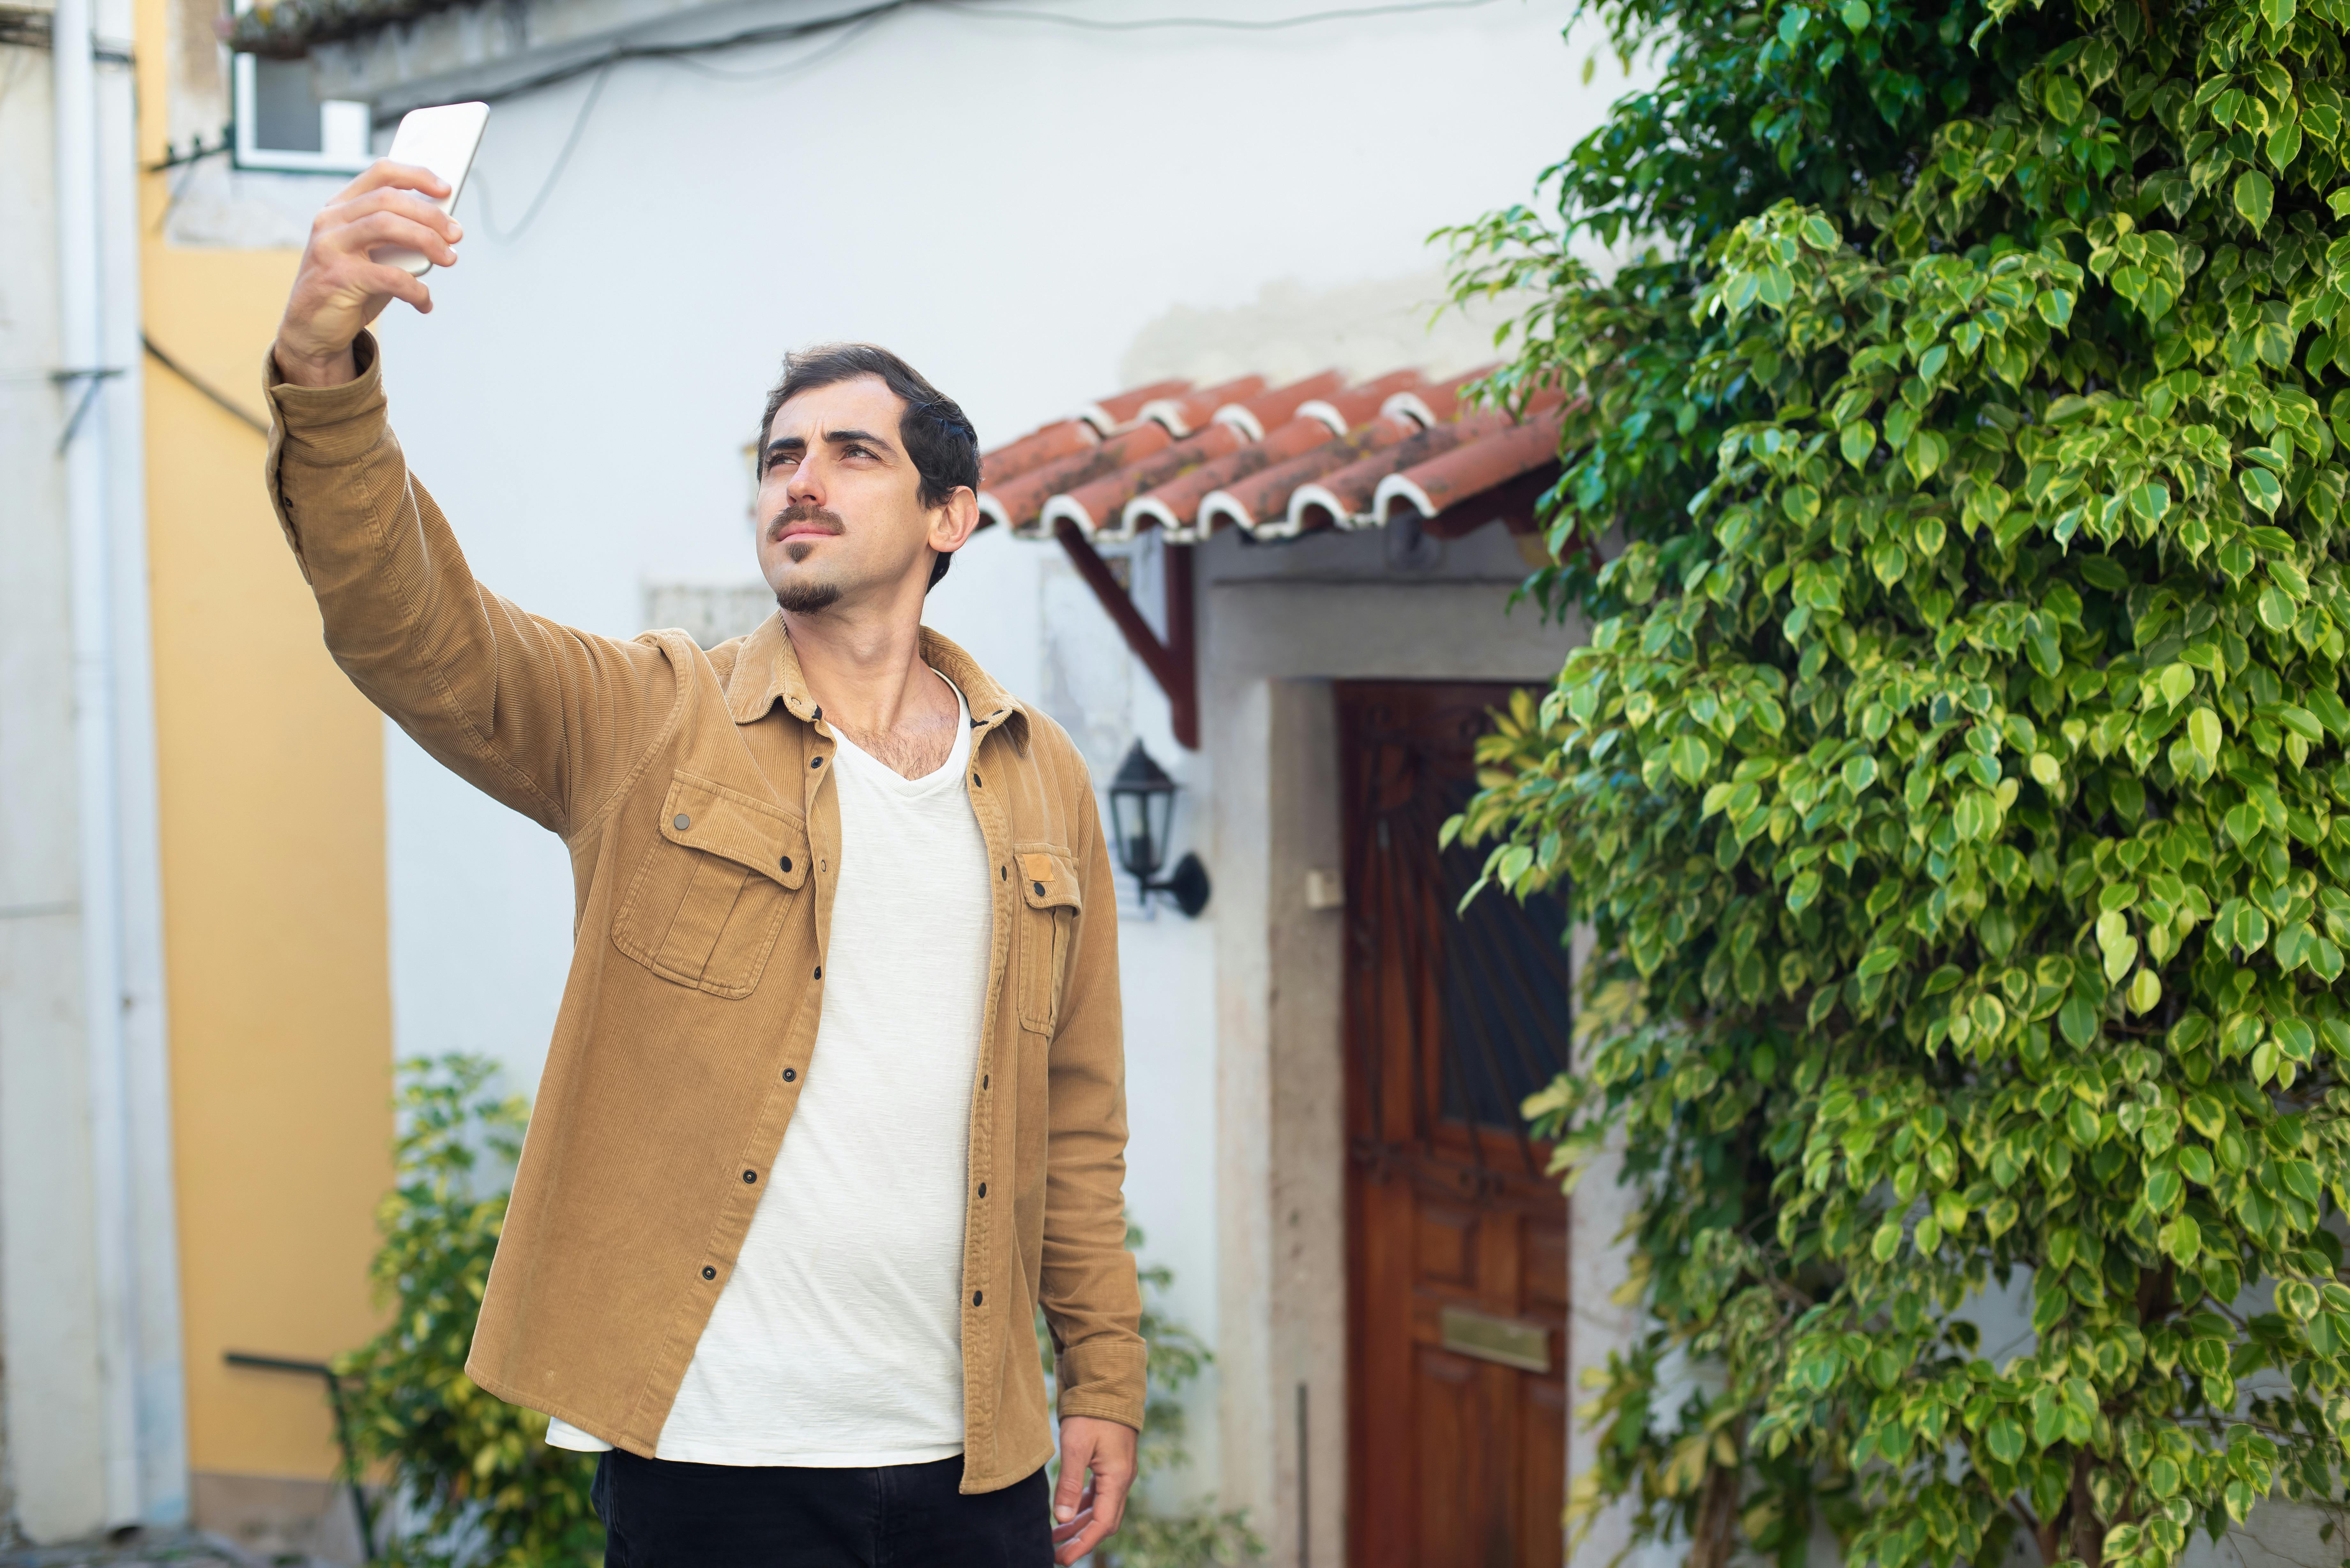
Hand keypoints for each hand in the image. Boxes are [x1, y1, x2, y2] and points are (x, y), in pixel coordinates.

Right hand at [272, 160, 460, 387]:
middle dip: (429, 215)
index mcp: (340, 207)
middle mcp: (330, 220)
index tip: (446, 188)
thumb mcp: (372, 255)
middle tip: (456, 234)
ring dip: (426, 240)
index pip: (379, 173)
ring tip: (449, 258)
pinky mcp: (337, 277)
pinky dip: (416, 289)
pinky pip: (389, 276)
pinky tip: (425, 301)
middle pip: (388, 199)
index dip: (416, 175)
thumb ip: (397, 237)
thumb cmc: (349, 288)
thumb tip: (445, 228)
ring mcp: (330, 246)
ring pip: (386, 225)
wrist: (312, 327)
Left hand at [1050, 1415, 1136, 1563]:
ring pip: (1102, 1509)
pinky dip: (1084, 1507)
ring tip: (1056, 1536)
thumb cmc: (1092, 1412)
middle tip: (1056, 1553)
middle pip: (1104, 1521)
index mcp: (1117, 1478)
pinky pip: (1100, 1495)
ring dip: (1081, 1525)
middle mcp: (1122, 1479)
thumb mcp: (1076, 1447)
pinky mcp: (1112, 1465)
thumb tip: (1061, 1517)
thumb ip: (1069, 1483)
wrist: (1109, 1384)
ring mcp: (1119, 1472)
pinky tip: (1068, 1511)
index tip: (1063, 1559)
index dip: (1083, 1544)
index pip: (1102, 1524)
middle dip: (1081, 1539)